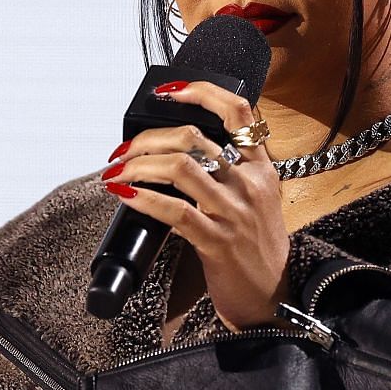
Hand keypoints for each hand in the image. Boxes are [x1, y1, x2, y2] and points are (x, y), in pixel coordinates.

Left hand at [99, 78, 289, 330]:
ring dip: (137, 164)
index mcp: (261, 168)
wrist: (272, 298)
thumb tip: (180, 153)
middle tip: (123, 151)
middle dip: (147, 138)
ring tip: (117, 171)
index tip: (169, 91)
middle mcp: (249, 184)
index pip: (238, 111)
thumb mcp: (255, 201)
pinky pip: (174, 211)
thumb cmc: (257, 250)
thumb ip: (229, 174)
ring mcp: (234, 212)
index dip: (201, 92)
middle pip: (193, 137)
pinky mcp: (217, 242)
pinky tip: (125, 194)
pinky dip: (142, 197)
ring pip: (179, 167)